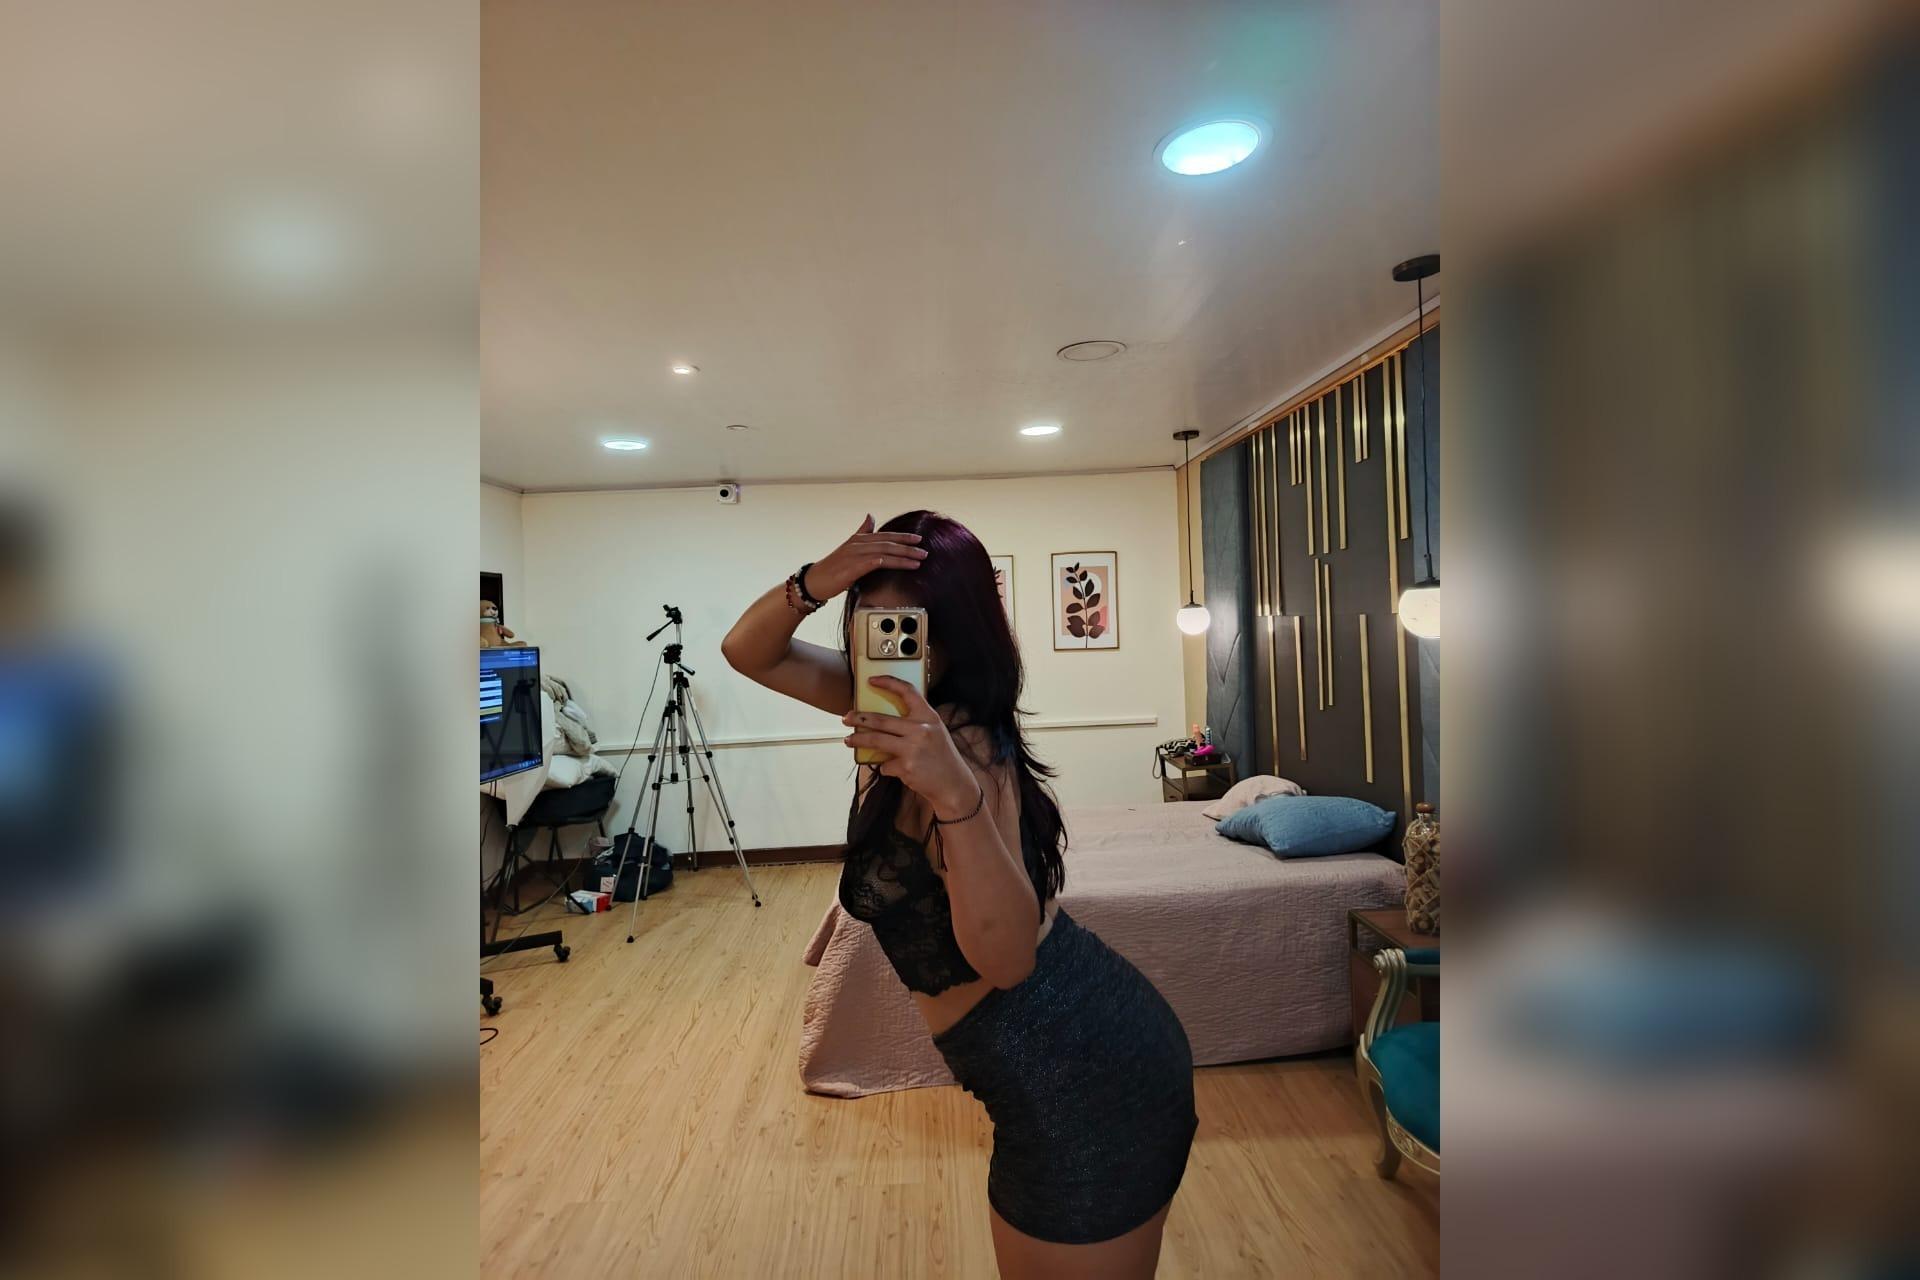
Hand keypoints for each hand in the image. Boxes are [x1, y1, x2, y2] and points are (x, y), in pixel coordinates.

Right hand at [802, 515, 926, 600]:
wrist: (815, 581)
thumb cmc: (834, 566)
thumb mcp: (849, 546)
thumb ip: (863, 532)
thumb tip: (871, 516)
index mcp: (859, 540)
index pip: (885, 536)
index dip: (903, 537)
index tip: (919, 539)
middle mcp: (857, 545)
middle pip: (887, 544)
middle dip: (908, 548)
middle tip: (924, 552)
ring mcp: (852, 557)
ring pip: (882, 554)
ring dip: (901, 558)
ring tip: (917, 562)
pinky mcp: (848, 570)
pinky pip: (866, 564)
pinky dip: (877, 562)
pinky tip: (887, 563)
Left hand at [842, 676, 979, 817]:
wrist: (953, 785)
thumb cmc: (942, 758)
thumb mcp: (935, 733)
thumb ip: (916, 724)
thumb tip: (884, 722)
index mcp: (929, 717)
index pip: (907, 692)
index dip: (888, 683)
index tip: (872, 680)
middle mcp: (921, 729)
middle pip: (881, 720)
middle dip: (859, 718)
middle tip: (847, 717)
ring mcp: (913, 748)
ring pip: (876, 740)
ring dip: (858, 740)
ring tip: (848, 740)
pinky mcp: (906, 766)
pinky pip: (885, 764)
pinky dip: (885, 767)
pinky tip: (893, 769)